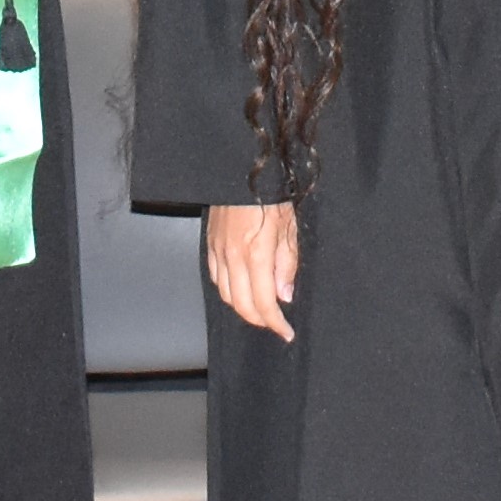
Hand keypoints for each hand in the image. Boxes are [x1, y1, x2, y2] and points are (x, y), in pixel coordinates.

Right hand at [204, 203, 301, 340]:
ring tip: (260, 308)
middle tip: (275, 324)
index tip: (286, 332)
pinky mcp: (210, 243)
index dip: (275, 323)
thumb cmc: (271, 194)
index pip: (263, 303)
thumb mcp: (289, 228)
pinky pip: (215, 277)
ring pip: (226, 294)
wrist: (242, 168)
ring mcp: (218, 250)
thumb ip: (286, 265)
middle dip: (259, 320)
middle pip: (241, 305)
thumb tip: (284, 296)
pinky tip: (241, 288)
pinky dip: (228, 290)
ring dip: (243, 307)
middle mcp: (233, 257)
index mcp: (256, 254)